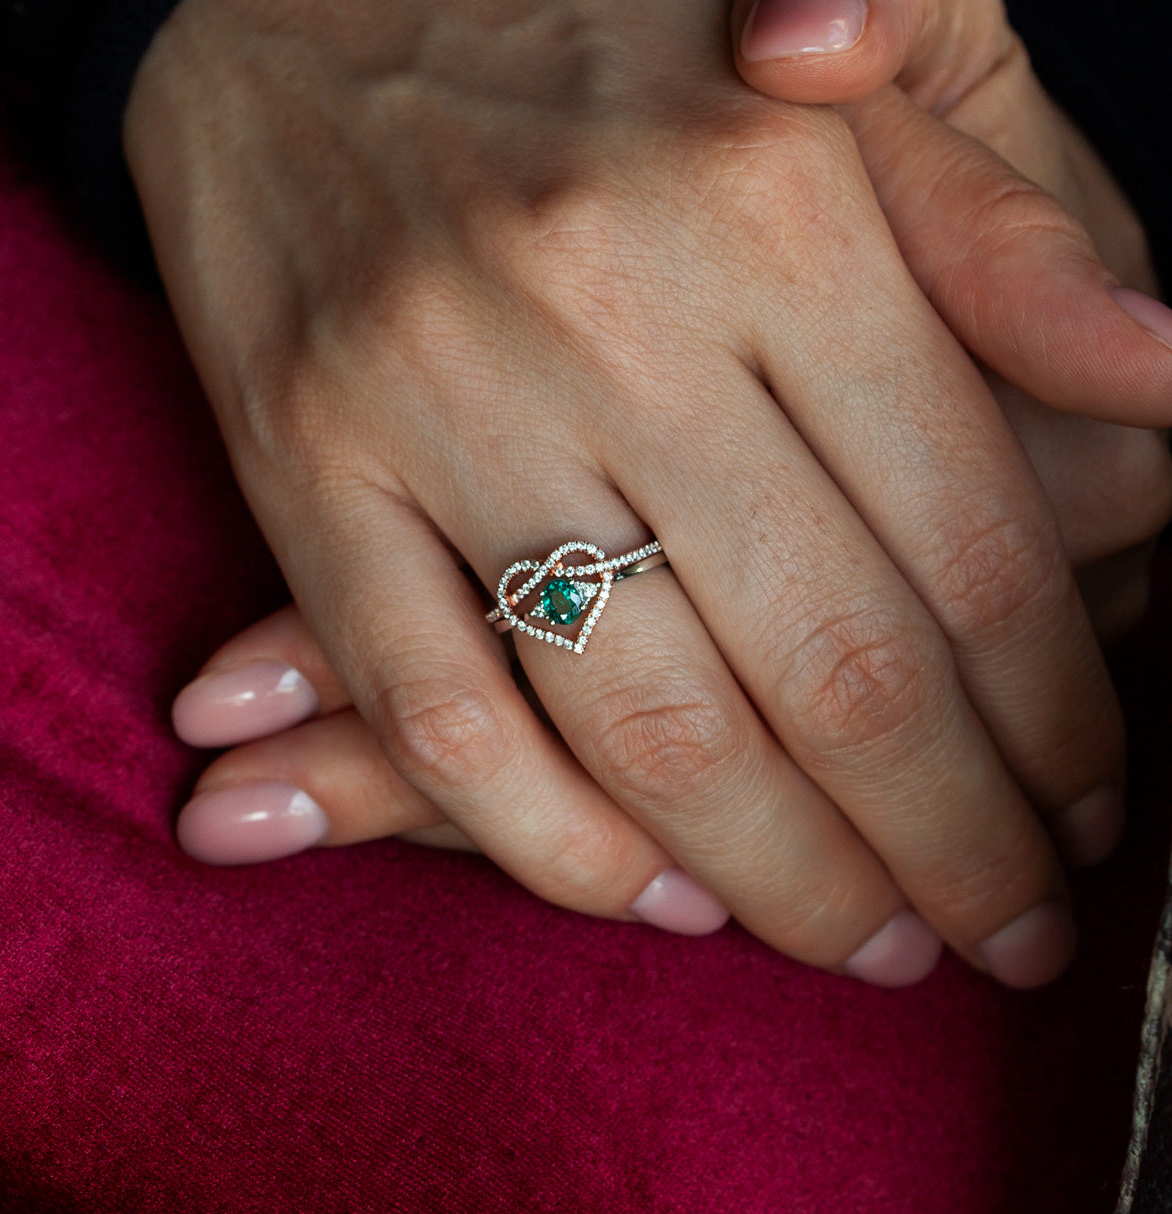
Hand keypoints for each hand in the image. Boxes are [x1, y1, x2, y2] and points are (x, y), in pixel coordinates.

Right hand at [131, 0, 1151, 988]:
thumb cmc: (578, 24)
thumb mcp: (827, 79)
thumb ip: (998, 229)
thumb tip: (1161, 380)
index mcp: (778, 207)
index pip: (970, 536)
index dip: (1052, 711)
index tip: (1083, 809)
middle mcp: (616, 314)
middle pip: (833, 663)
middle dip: (951, 839)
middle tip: (1004, 930)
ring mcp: (442, 399)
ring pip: (648, 721)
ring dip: (781, 875)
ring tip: (864, 942)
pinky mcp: (307, 464)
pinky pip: (440, 712)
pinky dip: (549, 844)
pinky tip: (646, 898)